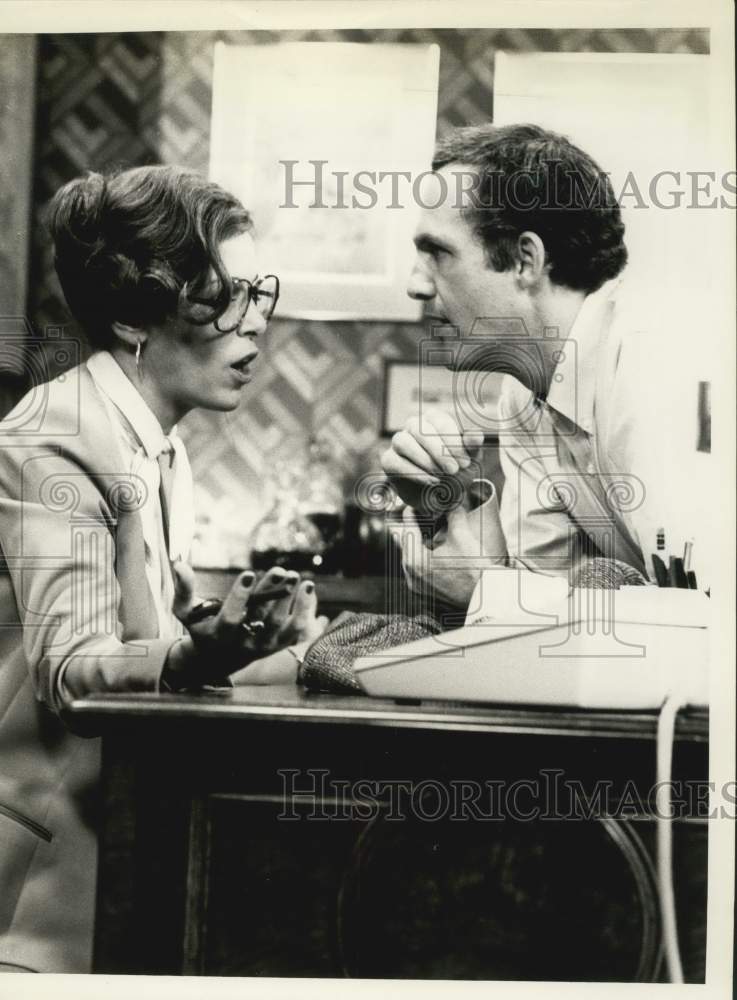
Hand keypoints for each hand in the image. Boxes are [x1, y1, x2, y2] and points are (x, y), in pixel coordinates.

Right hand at [163, 564, 326, 690]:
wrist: (219, 658)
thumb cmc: (202, 628)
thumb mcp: (186, 612)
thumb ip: (183, 590)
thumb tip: (179, 564)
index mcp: (220, 635)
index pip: (230, 618)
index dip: (240, 597)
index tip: (249, 574)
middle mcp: (243, 643)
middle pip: (260, 619)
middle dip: (270, 593)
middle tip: (279, 570)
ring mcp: (263, 645)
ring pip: (281, 625)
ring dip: (290, 601)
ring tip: (296, 577)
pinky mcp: (278, 645)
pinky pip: (296, 630)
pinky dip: (305, 610)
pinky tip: (307, 588)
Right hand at [381, 408, 484, 511]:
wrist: (441, 495)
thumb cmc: (455, 470)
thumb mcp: (469, 460)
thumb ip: (472, 447)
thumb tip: (476, 435)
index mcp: (434, 420)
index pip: (439, 421)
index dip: (452, 441)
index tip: (465, 463)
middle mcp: (414, 426)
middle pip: (418, 428)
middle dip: (437, 450)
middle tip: (453, 470)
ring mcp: (399, 442)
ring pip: (402, 442)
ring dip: (423, 460)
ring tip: (441, 476)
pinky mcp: (389, 460)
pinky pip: (394, 461)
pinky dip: (413, 473)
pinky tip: (430, 482)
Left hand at [388, 489, 506, 608]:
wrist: (488, 596)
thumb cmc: (475, 569)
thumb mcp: (462, 536)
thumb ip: (452, 514)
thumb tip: (450, 500)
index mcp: (415, 561)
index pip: (407, 528)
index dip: (411, 512)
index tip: (415, 503)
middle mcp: (411, 575)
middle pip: (403, 543)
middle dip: (410, 526)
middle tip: (418, 513)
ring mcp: (417, 585)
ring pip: (408, 556)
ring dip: (415, 541)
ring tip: (426, 528)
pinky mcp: (425, 592)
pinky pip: (415, 568)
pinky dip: (420, 555)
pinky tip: (432, 547)